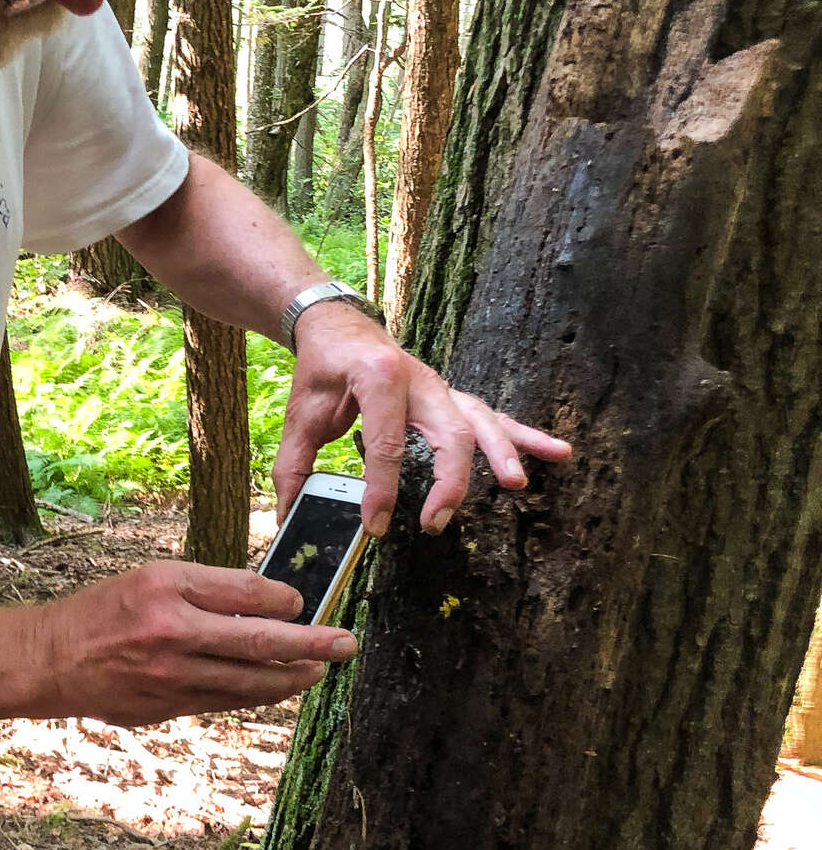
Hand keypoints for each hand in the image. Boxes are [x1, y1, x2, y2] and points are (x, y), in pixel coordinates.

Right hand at [39, 561, 357, 728]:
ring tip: (318, 671)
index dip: (284, 600)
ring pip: (249, 683)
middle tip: (345, 643)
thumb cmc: (105, 611)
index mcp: (169, 590)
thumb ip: (206, 589)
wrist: (53, 659)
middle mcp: (173, 634)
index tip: (303, 602)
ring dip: (291, 678)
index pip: (245, 593)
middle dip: (311, 644)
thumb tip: (267, 602)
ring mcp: (172, 677)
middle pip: (259, 642)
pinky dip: (256, 695)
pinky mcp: (168, 708)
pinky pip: (225, 702)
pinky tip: (276, 687)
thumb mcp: (151, 578)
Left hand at [275, 302, 572, 535]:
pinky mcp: (452, 398)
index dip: (381, 488)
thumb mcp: (301, 414)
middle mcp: (420, 380)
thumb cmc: (323, 369)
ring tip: (518, 484)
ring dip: (503, 453)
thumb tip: (292, 514)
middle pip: (448, 433)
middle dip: (448, 481)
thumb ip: (295, 464)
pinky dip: (524, 436)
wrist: (339, 325)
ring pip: (481, 421)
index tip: (374, 524)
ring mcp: (441, 388)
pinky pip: (493, 417)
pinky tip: (557, 453)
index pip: (386, 442)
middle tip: (435, 521)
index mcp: (378, 378)